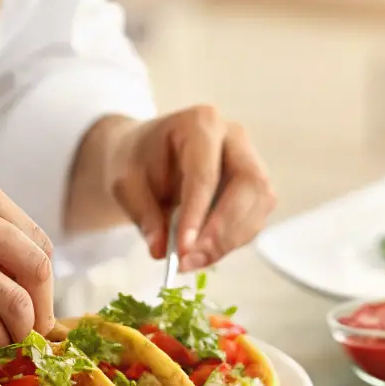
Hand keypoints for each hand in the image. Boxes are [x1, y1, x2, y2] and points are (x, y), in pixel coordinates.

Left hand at [106, 107, 275, 271]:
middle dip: (223, 230)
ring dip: (230, 240)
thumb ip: (143, 215)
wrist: (145, 153)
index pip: (204, 174)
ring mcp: (249, 159)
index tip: (183, 249)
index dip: (196, 214)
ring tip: (193, 262)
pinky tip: (205, 253)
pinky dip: (232, 241)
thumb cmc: (137, 160)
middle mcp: (233, 136)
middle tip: (192, 260)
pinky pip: (254, 217)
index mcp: (200, 123)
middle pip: (247, 185)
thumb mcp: (126, 184)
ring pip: (258, 204)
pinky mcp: (254, 185)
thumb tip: (160, 250)